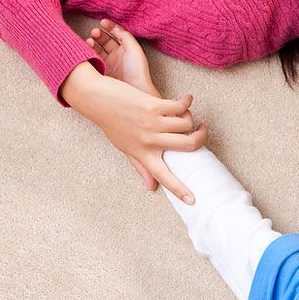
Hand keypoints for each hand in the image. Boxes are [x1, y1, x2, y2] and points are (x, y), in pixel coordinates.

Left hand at [63, 20, 207, 202]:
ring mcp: (151, 123)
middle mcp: (149, 141)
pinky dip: (186, 102)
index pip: (164, 176)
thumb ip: (141, 166)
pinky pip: (179, 106)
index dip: (180, 189)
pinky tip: (187, 99)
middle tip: (202, 130)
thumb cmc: (112, 123)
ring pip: (186, 124)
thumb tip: (152, 188)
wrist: (96, 99)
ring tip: (186, 113)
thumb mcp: (125, 148)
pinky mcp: (152, 106)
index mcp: (143, 154)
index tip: (193, 200)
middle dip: (201, 137)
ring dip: (190, 117)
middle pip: (187, 145)